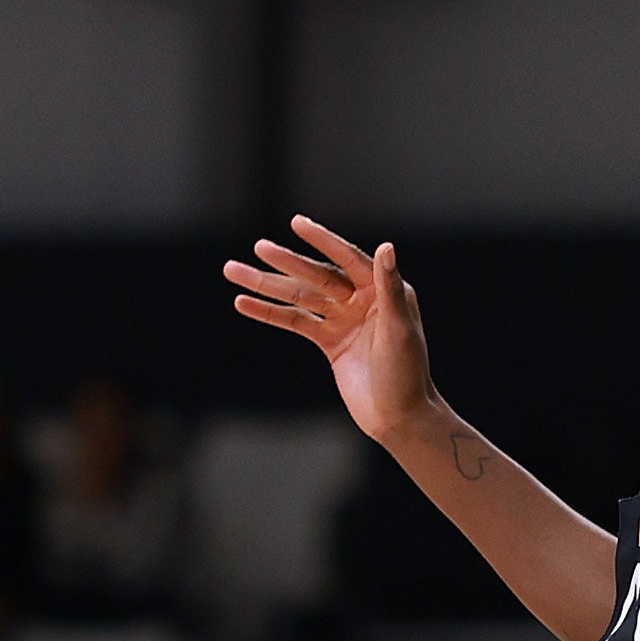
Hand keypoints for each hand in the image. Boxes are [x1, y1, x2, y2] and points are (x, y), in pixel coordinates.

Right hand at [224, 216, 434, 447]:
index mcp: (384, 292)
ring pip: (300, 297)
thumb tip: (386, 247)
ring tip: (232, 270)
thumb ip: (389, 288)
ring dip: (267, 285)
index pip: (348, 259)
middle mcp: (363, 300)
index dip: (323, 240)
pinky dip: (269, 313)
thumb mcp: (399, 329)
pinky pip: (295, 322)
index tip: (296, 223)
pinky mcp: (330, 342)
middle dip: (287, 262)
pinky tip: (243, 302)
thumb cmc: (406, 373)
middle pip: (317, 275)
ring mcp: (344, 321)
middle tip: (259, 247)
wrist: (398, 417)